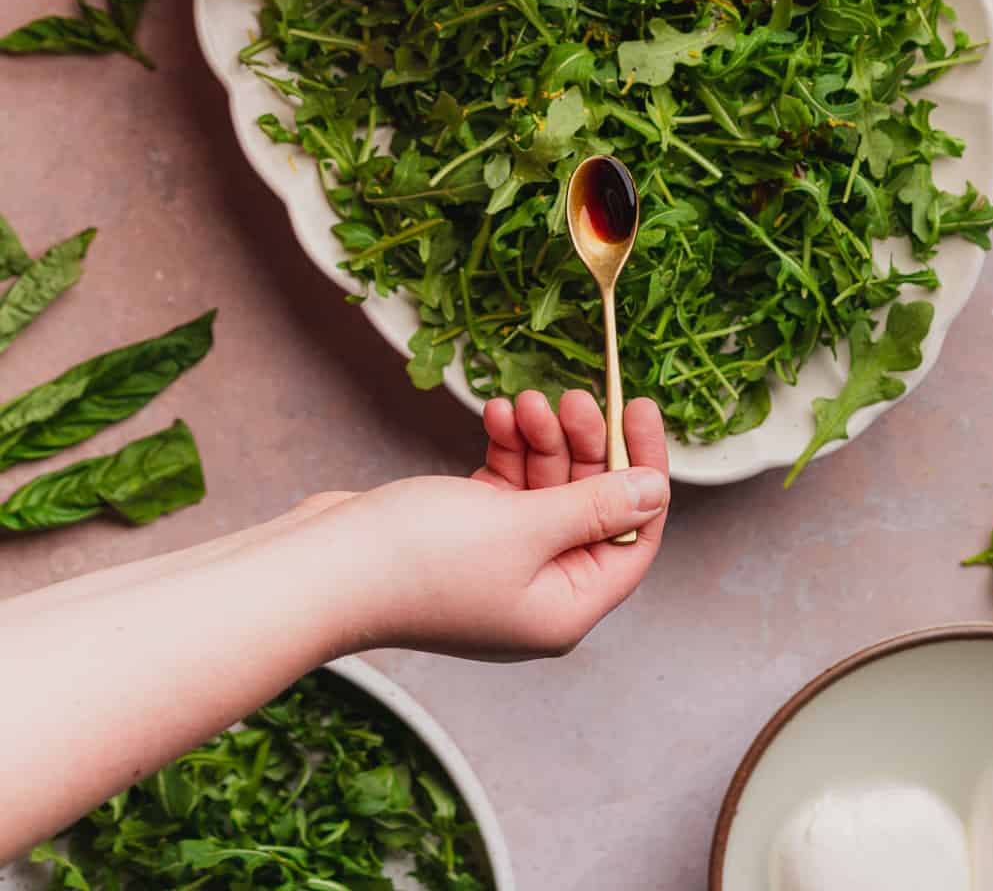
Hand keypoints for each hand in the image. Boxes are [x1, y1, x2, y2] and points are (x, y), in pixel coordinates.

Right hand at [322, 388, 669, 659]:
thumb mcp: (523, 527)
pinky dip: (506, 449)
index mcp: (564, 608)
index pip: (634, 536)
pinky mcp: (465, 537)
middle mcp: (539, 591)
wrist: (323, 569)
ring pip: (546, 488)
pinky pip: (506, 486)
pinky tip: (494, 415)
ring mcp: (500, 565)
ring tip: (522, 403)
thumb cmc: (420, 560)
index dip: (642, 470)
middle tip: (572, 397)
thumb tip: (656, 492)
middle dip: (583, 446)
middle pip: (589, 505)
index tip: (639, 408)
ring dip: (540, 440)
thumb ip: (595, 506)